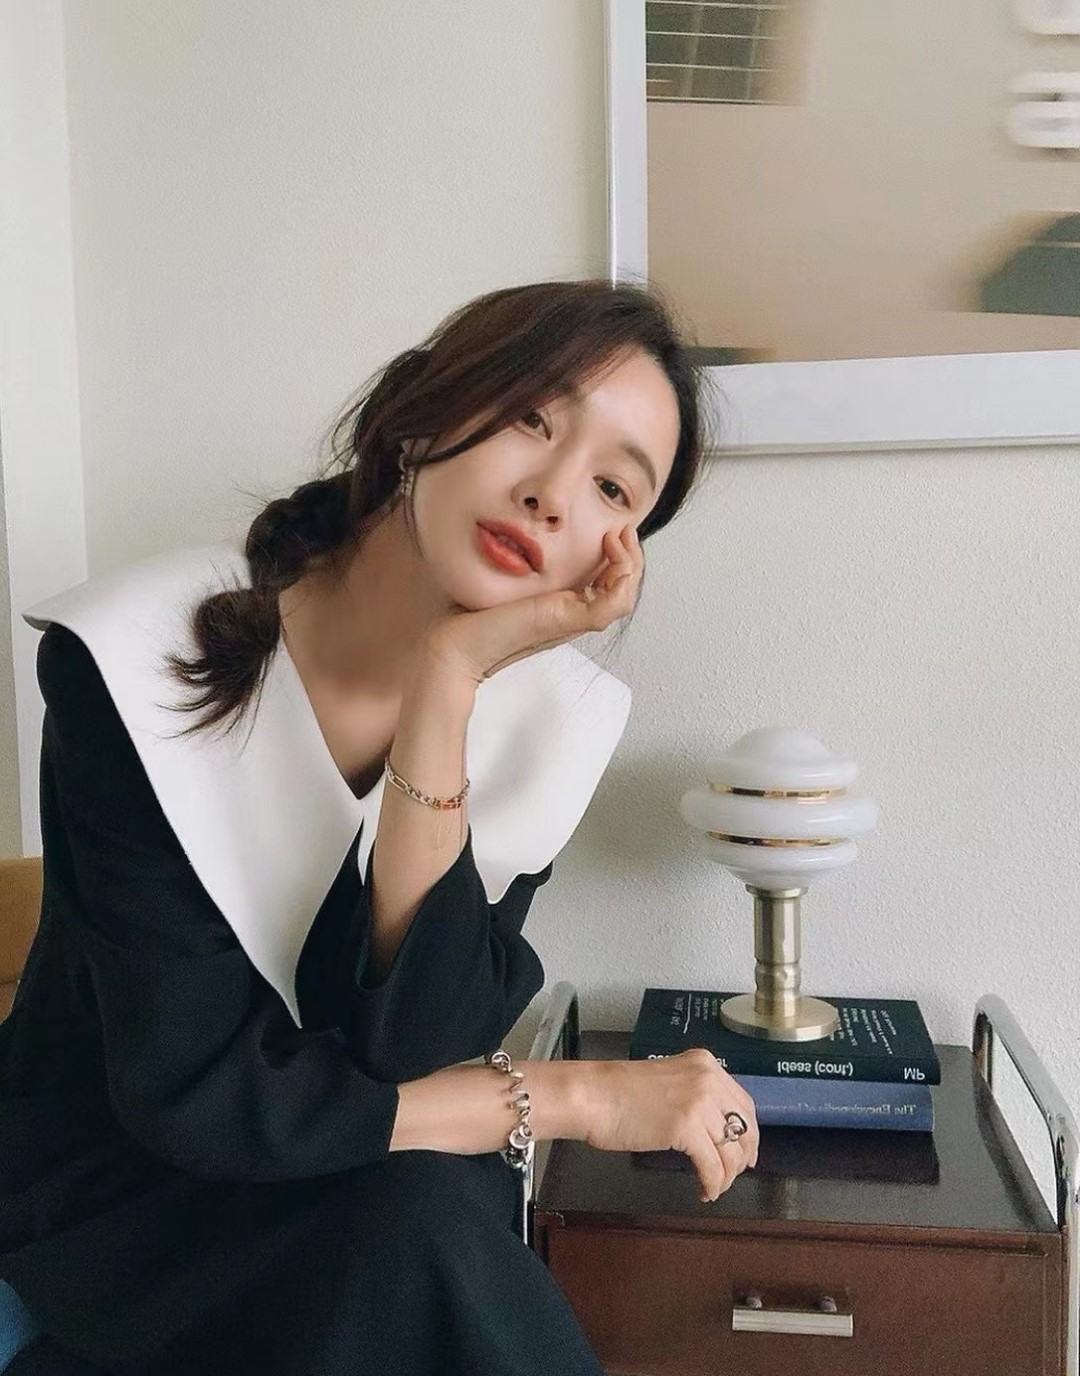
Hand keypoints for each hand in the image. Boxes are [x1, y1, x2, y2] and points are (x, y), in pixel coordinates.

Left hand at [420, 524, 643, 685]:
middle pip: (622, 589)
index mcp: (560, 607)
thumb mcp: (502, 581)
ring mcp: (571, 620)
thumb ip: (518, 565)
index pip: (606, 584)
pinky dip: (622, 577)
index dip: (617, 557)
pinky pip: (613, 605)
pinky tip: (609, 550)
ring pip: (624, 597)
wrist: (453, 645)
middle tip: (622, 529)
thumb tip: (517, 534)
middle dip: (631, 556)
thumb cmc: (469, 617)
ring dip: (631, 563)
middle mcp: (570, 615)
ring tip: (618, 537)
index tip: (610, 530)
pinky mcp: (566, 621)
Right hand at [584, 1050, 758, 1203]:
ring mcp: (698, 1102)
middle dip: (742, 1156)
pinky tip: (704, 1191)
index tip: (746, 1150)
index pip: (743, 1103)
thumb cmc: (617, 1092)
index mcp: (704, 1064)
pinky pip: (712, 1166)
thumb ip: (694, 1096)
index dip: (748, 1133)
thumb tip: (715, 1129)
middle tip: (735, 1174)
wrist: (592, 1095)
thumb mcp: (668, 1081)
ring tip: (714, 1187)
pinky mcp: (686, 1127)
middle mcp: (707, 1079)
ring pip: (730, 1151)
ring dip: (726, 1176)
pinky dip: (712, 1184)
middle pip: (743, 1127)